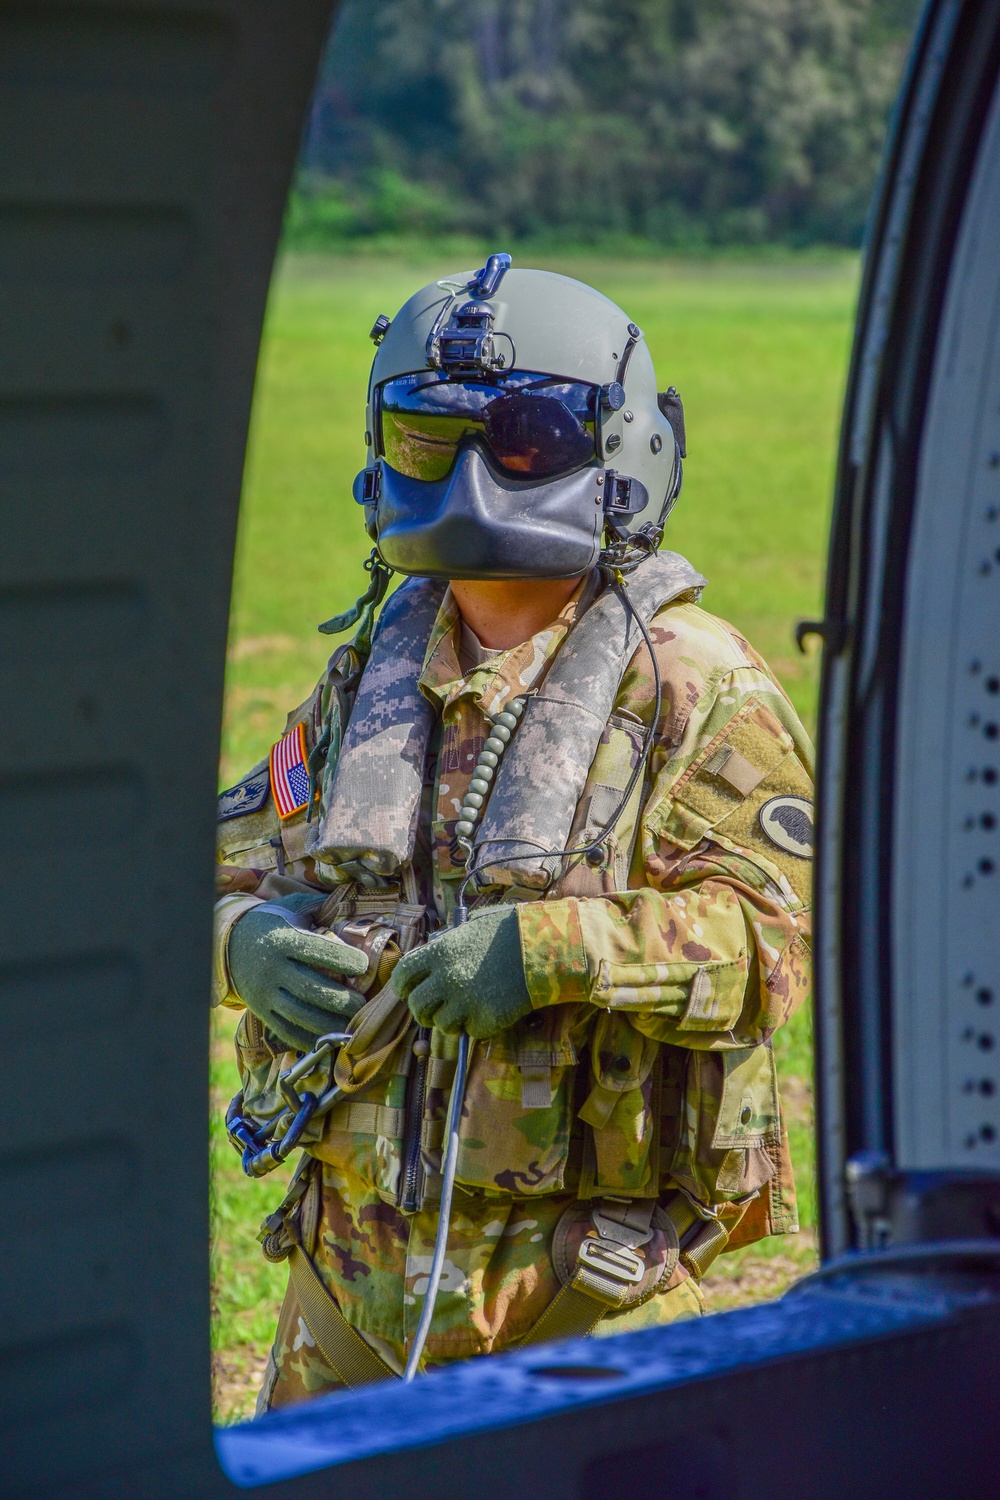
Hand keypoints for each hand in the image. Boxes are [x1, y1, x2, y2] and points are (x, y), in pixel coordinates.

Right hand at [228, 895, 369, 1051]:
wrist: (230, 943)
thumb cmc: (273, 923)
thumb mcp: (291, 908)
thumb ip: (317, 907)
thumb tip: (347, 905)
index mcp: (283, 940)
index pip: (316, 952)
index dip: (342, 960)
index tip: (364, 965)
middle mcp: (273, 968)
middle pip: (310, 989)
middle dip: (340, 1000)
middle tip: (362, 1004)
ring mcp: (265, 993)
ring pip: (300, 1014)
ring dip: (328, 1024)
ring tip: (351, 1026)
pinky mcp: (261, 1011)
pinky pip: (285, 1030)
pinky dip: (307, 1039)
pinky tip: (327, 1039)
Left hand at [393, 906, 532, 1037]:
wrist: (544, 947)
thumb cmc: (509, 932)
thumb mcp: (470, 930)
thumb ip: (446, 947)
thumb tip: (429, 964)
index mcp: (439, 952)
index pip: (403, 975)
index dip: (403, 986)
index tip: (408, 991)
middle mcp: (447, 978)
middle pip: (417, 1007)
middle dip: (424, 1011)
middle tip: (436, 1010)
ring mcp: (465, 1001)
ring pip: (441, 1025)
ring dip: (451, 1021)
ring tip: (468, 1007)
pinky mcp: (485, 1020)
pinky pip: (470, 1032)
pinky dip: (477, 1026)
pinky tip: (491, 1008)